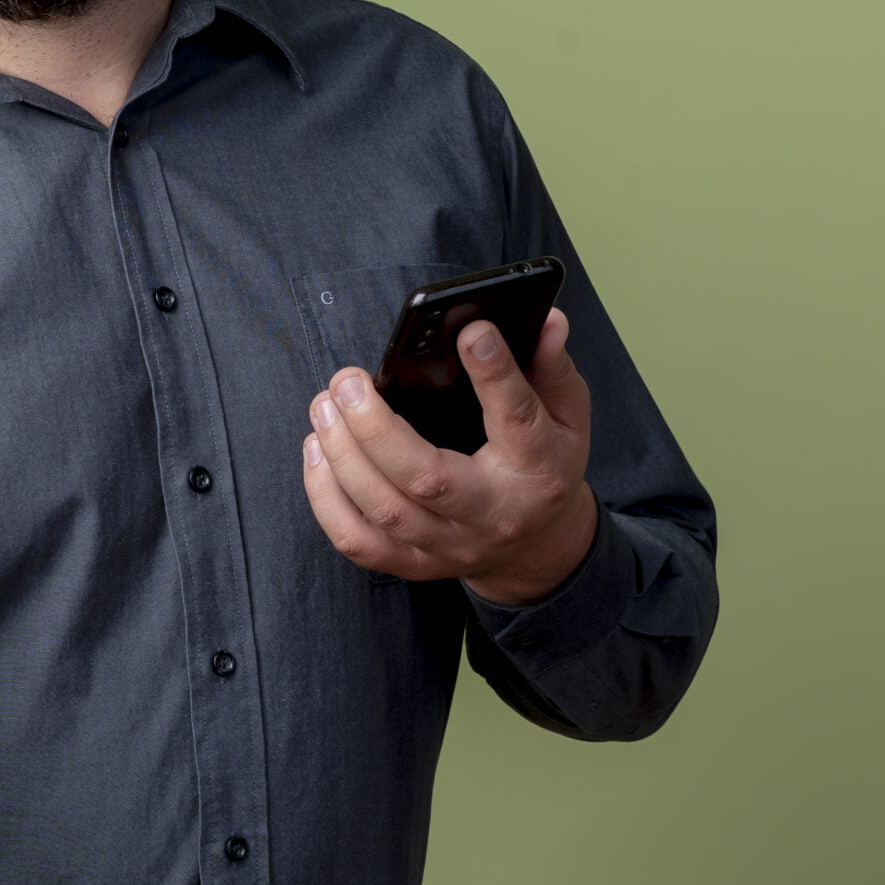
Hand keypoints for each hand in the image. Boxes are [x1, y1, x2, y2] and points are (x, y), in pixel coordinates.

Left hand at [301, 310, 598, 605]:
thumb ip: (552, 366)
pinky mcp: (416, 564)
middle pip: (427, 479)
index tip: (469, 331)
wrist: (539, 546)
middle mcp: (492, 514)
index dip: (494, 374)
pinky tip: (317, 451)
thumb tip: (548, 321)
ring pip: (385, 512)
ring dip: (342, 456)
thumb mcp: (566, 414)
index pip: (516, 419)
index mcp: (538, 468)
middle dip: (375, 428)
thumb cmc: (545, 464)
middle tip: (347, 381)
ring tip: (325, 407)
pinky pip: (359, 542)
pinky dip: (326, 498)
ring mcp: (450, 545)